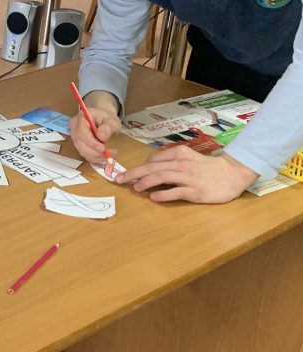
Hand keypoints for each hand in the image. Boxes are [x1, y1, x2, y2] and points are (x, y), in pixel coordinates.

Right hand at [69, 105, 121, 163]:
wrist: (102, 120)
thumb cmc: (106, 119)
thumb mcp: (112, 121)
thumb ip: (108, 127)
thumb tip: (102, 137)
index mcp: (81, 119)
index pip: (81, 132)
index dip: (91, 142)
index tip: (103, 148)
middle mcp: (74, 129)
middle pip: (79, 143)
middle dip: (94, 152)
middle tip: (109, 154)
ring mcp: (75, 138)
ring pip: (81, 151)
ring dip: (96, 156)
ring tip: (110, 154)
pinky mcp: (79, 145)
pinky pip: (85, 155)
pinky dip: (95, 158)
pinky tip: (104, 156)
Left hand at [117, 149, 257, 202]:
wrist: (233, 173)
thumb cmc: (208, 167)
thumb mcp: (188, 157)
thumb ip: (170, 160)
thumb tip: (150, 166)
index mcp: (179, 154)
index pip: (153, 160)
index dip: (139, 167)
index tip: (128, 174)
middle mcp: (181, 164)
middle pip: (152, 168)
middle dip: (133, 174)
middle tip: (120, 180)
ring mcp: (188, 178)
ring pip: (161, 178)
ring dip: (145, 183)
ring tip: (135, 188)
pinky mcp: (195, 191)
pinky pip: (176, 192)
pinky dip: (163, 195)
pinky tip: (153, 198)